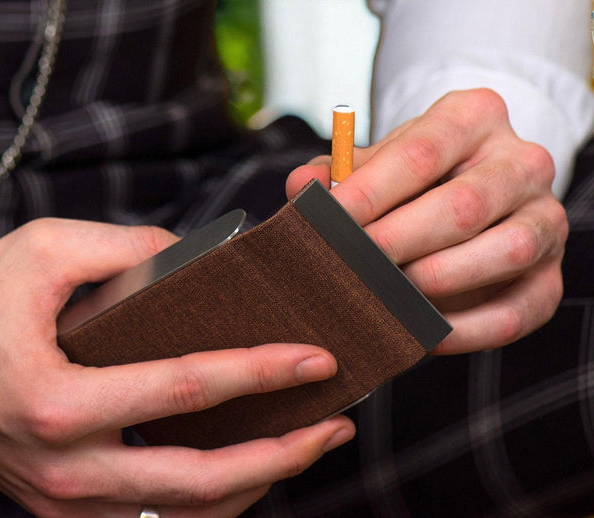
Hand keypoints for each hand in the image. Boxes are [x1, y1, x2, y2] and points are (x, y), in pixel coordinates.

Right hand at [0, 221, 353, 517]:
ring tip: (300, 446)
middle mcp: (63, 468)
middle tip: (332, 426)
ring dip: (249, 485)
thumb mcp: (45, 250)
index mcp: (56, 403)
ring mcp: (62, 499)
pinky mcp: (61, 505)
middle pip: (197, 482)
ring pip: (180, 514)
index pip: (184, 393)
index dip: (259, 374)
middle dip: (279, 457)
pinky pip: (150, 516)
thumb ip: (131, 250)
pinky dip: (204, 499)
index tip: (314, 359)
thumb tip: (199, 261)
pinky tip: (240, 468)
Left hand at [287, 88, 566, 353]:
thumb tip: (301, 188)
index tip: (328, 223)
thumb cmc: (412, 179)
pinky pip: (519, 311)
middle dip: (399, 242)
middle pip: (464, 204)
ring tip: (389, 297)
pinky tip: (423, 335)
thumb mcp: (375, 162)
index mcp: (474, 117)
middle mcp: (522, 161)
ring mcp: (546, 218)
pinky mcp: (552, 276)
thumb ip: (337, 173)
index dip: (370, 193)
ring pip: (507, 250)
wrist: (470, 192)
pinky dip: (468, 330)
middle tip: (352, 268)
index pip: (421, 152)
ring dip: (440, 280)